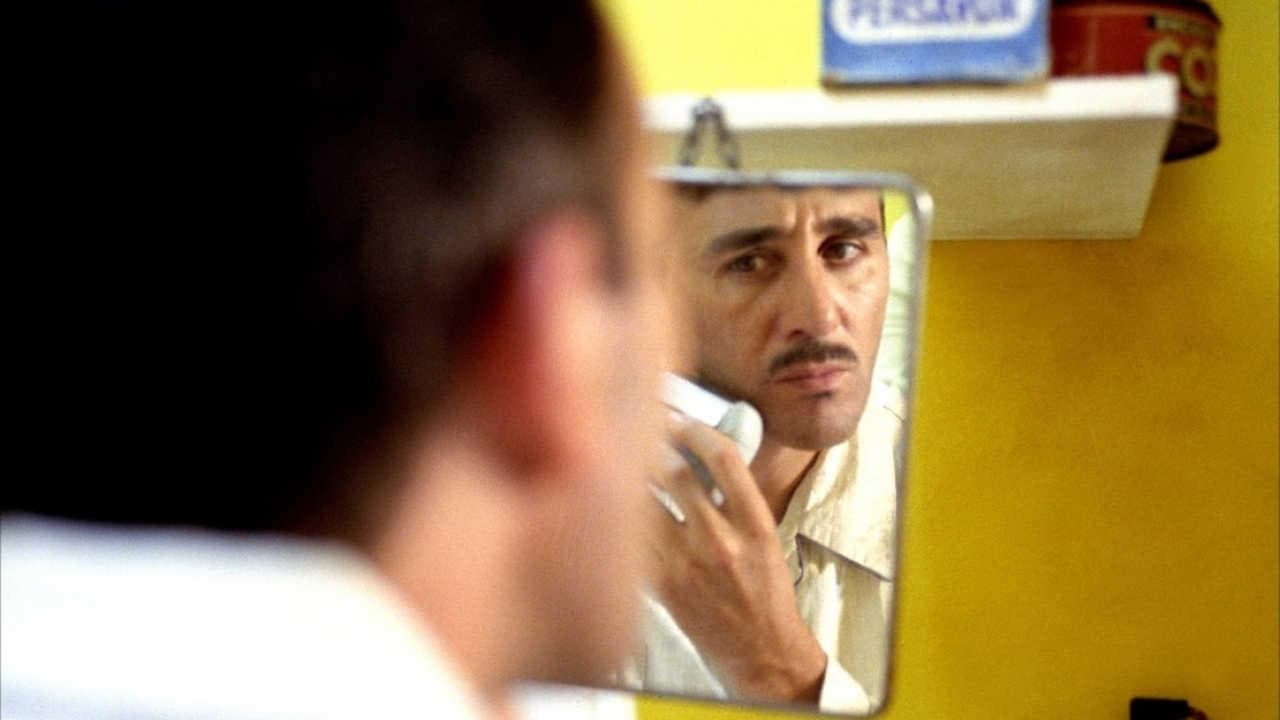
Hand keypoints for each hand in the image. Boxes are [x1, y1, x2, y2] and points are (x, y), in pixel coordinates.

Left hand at [647, 413, 826, 702]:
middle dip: (654, 444)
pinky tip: (618, 503)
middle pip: (675, 473)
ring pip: (645, 502)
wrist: (760, 652)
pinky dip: (623, 515)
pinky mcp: (660, 586)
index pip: (722, 458)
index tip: (680, 420)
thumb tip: (699, 448)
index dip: (695, 430)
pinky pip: (631, 537)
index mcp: (754, 524)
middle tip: (640, 428)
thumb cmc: (764, 590)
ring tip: (624, 459)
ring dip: (632, 476)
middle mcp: (721, 541)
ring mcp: (686, 565)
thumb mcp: (765, 536)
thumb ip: (735, 494)